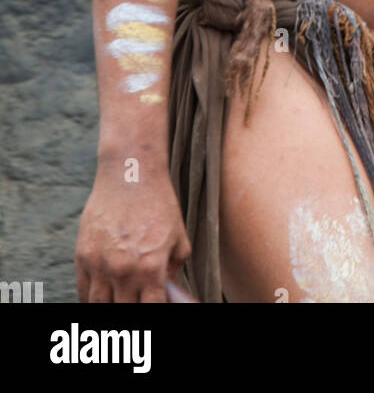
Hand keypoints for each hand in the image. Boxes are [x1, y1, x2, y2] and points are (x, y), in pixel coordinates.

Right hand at [75, 169, 190, 303]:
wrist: (130, 174)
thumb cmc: (159, 205)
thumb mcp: (179, 238)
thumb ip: (174, 271)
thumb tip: (169, 295)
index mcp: (151, 268)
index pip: (151, 310)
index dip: (154, 311)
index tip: (154, 305)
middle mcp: (123, 270)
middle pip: (124, 311)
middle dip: (133, 308)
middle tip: (137, 301)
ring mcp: (100, 264)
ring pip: (99, 306)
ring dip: (110, 307)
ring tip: (119, 300)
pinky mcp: (82, 255)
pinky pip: (83, 291)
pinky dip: (91, 298)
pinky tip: (102, 296)